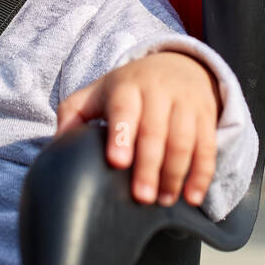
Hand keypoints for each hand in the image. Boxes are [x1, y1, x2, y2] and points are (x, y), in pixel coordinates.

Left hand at [57, 51, 220, 208]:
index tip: (117, 162)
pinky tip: (193, 196)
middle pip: (155, 130)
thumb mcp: (98, 92)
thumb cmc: (130, 88)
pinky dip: (202, 173)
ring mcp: (185, 103)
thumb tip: (57, 144)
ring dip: (176, 174)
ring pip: (184, 140)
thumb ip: (73, 114)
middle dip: (149, 165)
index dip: (122, 135)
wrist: (178, 64)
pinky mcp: (206, 116)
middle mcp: (159, 92)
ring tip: (165, 200)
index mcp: (127, 86)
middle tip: (142, 197)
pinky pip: (207, 146)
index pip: (124, 108)